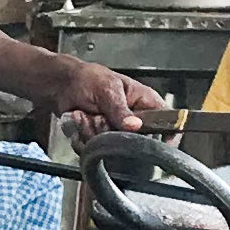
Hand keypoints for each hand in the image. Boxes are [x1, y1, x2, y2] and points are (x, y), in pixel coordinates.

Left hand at [37, 56, 163, 139]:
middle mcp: (133, 120)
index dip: (167, 135)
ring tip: (86, 114)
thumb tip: (135, 125)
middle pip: (134, 142)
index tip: (158, 145)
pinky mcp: (101, 142)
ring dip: (92, 132)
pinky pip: (94, 151)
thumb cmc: (88, 79)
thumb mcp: (107, 90)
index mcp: (144, 102)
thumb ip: (120, 109)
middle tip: (98, 116)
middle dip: (110, 132)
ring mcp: (117, 132)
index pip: (167, 121)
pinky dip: (82, 138)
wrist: (62, 86)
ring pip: (111, 148)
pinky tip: (80, 122)